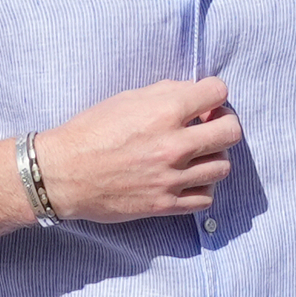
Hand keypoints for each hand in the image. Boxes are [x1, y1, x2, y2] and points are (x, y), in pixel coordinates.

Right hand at [35, 77, 240, 222]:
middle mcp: (174, 145)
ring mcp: (172, 178)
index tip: (206, 101)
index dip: (215, 93)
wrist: (64, 173)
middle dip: (225, 123)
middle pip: (231, 131)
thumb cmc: (91, 132)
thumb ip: (166, 93)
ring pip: (224, 166)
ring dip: (215, 156)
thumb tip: (194, 94)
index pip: (218, 92)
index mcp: (165, 111)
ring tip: (198, 154)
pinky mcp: (166, 204)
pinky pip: (207, 198)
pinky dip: (204, 187)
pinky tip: (191, 179)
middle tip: (210, 125)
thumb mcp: (127, 98)